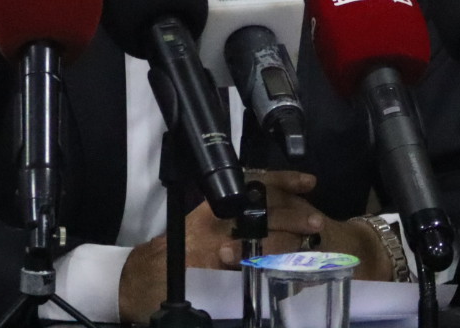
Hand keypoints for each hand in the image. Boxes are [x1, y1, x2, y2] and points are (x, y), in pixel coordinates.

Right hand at [118, 171, 327, 322]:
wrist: (143, 277)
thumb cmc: (178, 248)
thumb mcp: (203, 223)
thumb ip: (233, 216)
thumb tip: (274, 213)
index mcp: (216, 205)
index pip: (253, 185)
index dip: (283, 181)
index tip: (309, 182)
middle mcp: (216, 222)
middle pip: (262, 213)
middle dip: (293, 217)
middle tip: (316, 222)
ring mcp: (213, 249)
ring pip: (257, 241)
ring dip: (285, 245)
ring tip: (307, 249)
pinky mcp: (210, 274)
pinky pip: (243, 271)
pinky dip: (261, 270)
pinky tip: (277, 271)